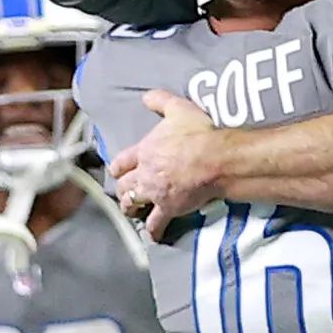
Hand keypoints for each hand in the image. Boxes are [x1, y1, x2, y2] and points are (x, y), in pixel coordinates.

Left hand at [111, 89, 230, 237]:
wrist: (215, 158)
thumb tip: (146, 96)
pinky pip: (156, 224)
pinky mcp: (168, 208)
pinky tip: (154, 236)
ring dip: (131, 208)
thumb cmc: (199, 133)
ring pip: (133, 204)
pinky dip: (154, 231)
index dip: (118, 168)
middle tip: (125, 194)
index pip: (122, 162)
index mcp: (144, 150)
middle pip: (124, 185)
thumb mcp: (179, 109)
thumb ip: (160, 101)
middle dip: (123, 190)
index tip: (117, 172)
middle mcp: (144, 173)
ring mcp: (155, 192)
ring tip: (133, 212)